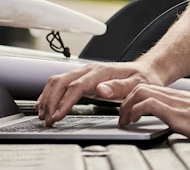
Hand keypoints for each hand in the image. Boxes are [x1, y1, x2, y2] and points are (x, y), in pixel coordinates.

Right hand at [36, 60, 157, 125]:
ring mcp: (85, 73)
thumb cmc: (142, 78)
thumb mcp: (137, 84)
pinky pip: (61, 83)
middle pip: (61, 82)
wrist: (146, 70)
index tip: (57, 115)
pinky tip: (46, 104)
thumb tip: (102, 89)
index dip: (64, 101)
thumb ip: (119, 87)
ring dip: (47, 97)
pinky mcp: (83, 78)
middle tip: (47, 119)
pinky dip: (51, 93)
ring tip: (43, 115)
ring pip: (58, 80)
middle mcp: (90, 70)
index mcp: (101, 72)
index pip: (76, 86)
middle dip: (50, 101)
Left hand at [119, 84, 189, 146]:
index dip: (132, 98)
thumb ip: (179, 115)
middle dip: (124, 102)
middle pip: (140, 87)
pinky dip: (136, 111)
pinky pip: (149, 104)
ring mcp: (174, 103)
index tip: (127, 112)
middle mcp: (174, 96)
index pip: (148, 88)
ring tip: (124, 121)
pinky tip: (134, 121)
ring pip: (141, 92)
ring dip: (127, 106)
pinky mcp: (176, 113)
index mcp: (177, 96)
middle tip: (122, 118)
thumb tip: (169, 123)